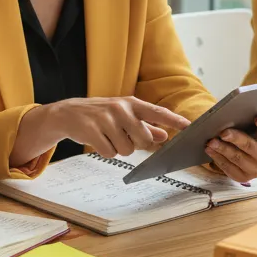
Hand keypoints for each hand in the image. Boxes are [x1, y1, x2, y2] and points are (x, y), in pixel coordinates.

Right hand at [45, 97, 191, 157]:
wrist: (68, 113)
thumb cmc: (101, 115)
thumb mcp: (124, 116)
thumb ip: (145, 126)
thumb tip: (164, 135)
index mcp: (131, 103)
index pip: (158, 112)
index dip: (174, 120)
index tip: (189, 127)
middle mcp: (121, 109)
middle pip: (143, 139)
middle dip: (135, 144)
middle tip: (123, 136)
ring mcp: (106, 119)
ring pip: (126, 149)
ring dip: (118, 148)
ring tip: (108, 136)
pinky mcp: (92, 130)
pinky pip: (109, 152)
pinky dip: (105, 151)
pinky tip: (98, 140)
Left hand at [204, 115, 256, 182]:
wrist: (248, 158)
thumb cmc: (248, 137)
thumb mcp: (252, 130)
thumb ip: (247, 124)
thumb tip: (231, 117)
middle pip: (250, 146)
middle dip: (235, 138)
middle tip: (223, 133)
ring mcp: (256, 170)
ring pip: (237, 158)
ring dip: (222, 149)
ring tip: (211, 142)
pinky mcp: (244, 178)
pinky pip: (229, 168)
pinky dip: (218, 158)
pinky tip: (210, 151)